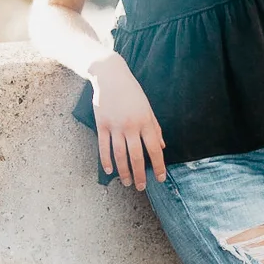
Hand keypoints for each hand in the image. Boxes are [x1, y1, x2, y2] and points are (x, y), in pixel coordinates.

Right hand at [90, 54, 165, 189]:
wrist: (111, 76)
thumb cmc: (132, 92)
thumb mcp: (147, 108)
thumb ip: (155, 128)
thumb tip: (162, 147)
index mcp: (145, 122)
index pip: (154, 149)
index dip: (159, 165)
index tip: (160, 178)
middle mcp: (131, 126)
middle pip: (137, 156)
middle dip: (140, 174)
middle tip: (141, 187)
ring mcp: (115, 126)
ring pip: (120, 154)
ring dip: (124, 171)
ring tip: (126, 182)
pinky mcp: (101, 124)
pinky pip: (104, 146)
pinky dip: (106, 160)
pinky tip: (109, 170)